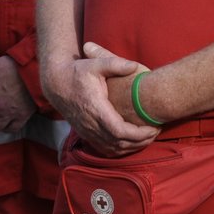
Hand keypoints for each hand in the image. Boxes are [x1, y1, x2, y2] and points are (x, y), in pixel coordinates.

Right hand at [40, 40, 156, 156]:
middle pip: (119, 143)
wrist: (56, 83)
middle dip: (141, 141)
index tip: (153, 128)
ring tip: (149, 137)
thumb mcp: (95, 64)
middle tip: (156, 131)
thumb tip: (134, 66)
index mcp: (95, 108)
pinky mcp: (86, 134)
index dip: (138, 134)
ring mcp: (87, 131)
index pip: (119, 130)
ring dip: (133, 147)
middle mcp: (90, 124)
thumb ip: (115, 63)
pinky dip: (121, 150)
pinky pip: (105, 149)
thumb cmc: (77, 72)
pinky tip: (133, 143)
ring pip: (113, 149)